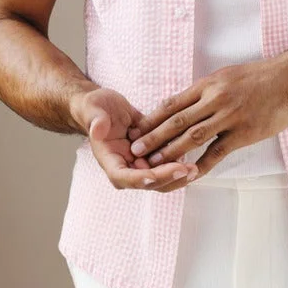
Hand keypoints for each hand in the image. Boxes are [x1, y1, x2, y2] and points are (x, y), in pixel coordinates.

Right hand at [70, 86, 198, 192]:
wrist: (104, 106)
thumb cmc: (95, 108)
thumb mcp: (93, 109)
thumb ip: (96, 120)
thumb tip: (98, 129)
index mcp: (109, 160)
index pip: (124, 178)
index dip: (140, 179)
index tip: (155, 175)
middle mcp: (125, 165)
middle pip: (147, 182)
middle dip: (166, 178)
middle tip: (185, 170)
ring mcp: (139, 160)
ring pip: (160, 176)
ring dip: (176, 175)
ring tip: (194, 168)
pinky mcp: (150, 152)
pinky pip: (166, 160)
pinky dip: (179, 160)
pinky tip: (194, 153)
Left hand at [127, 56, 287, 178]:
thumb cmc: (258, 77)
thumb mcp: (226, 76)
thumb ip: (206, 91)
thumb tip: (183, 105)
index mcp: (208, 84)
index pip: (173, 103)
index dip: (152, 118)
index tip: (135, 130)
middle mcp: (215, 99)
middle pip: (177, 121)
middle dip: (153, 136)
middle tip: (134, 150)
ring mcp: (230, 116)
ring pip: (193, 136)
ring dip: (171, 151)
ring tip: (153, 163)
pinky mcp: (244, 132)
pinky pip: (218, 151)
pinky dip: (202, 164)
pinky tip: (189, 175)